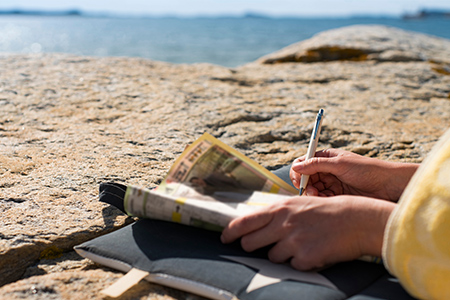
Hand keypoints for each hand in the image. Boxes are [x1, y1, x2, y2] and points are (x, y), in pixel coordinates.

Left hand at [221, 195, 394, 270]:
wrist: (357, 219)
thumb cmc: (328, 210)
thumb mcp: (299, 204)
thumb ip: (278, 214)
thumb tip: (257, 225)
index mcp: (280, 208)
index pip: (245, 222)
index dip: (231, 232)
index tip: (224, 238)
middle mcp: (283, 224)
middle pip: (251, 243)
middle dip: (252, 247)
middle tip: (261, 247)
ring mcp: (293, 241)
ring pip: (272, 257)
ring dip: (283, 255)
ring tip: (303, 243)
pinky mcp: (305, 258)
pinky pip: (293, 266)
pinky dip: (301, 262)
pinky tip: (314, 251)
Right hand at [290, 149, 418, 200]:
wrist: (389, 185)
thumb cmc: (367, 169)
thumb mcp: (340, 164)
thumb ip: (316, 165)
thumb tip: (295, 166)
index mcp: (327, 157)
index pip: (304, 162)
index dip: (299, 171)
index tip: (299, 180)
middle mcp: (328, 170)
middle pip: (306, 178)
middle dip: (306, 185)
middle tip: (311, 192)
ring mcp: (332, 183)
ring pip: (314, 189)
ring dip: (314, 194)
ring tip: (321, 197)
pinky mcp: (338, 195)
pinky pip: (323, 198)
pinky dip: (322, 200)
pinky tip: (328, 201)